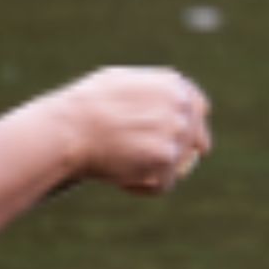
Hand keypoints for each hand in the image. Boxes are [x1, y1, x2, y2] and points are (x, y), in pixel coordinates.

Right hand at [44, 67, 215, 197]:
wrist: (70, 129)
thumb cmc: (85, 107)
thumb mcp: (121, 81)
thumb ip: (151, 89)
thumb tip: (169, 98)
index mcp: (174, 85)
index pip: (199, 109)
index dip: (191, 127)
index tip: (181, 143)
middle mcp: (182, 106)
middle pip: (197, 139)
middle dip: (178, 153)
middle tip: (154, 164)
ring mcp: (177, 132)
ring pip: (179, 165)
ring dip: (155, 171)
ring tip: (121, 166)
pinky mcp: (167, 158)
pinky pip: (163, 184)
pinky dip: (141, 187)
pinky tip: (118, 179)